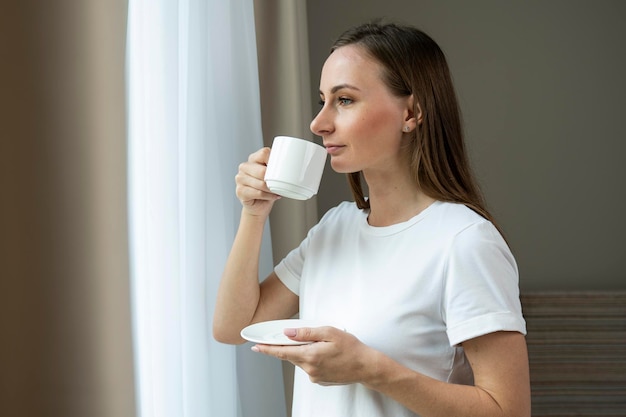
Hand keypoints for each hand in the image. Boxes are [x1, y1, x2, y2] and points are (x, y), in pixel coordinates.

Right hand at [236, 147, 280, 216]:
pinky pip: (258, 193)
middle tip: (280, 184)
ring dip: (271, 189)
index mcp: (253, 159)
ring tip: (277, 191)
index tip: (281, 168)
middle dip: (273, 179)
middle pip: (262, 170)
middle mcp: (244, 167)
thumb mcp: (273, 175)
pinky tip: (273, 196)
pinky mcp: (240, 191)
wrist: (258, 206)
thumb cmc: (267, 188)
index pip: (264, 153)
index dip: (274, 160)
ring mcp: (240, 179)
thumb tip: (296, 167)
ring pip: (260, 183)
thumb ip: (278, 168)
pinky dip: (268, 196)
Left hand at [252, 326, 375, 385]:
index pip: (282, 352)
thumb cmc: (351, 348)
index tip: (255, 346)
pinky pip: (308, 367)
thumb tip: (288, 332)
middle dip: (285, 347)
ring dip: (301, 352)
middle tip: (282, 339)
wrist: (365, 366)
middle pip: (290, 356)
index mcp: (310, 355)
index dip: (267, 349)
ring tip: (318, 344)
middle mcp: (309, 368)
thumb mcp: (329, 332)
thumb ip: (307, 333)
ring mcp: (314, 376)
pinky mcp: (319, 379)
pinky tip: (323, 354)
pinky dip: (310, 359)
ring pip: (300, 361)